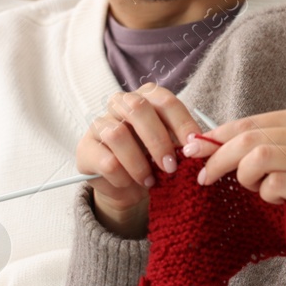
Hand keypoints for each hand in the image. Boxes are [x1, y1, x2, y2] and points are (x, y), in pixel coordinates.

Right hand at [76, 83, 203, 237]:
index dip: (181, 122)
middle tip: (171, 167)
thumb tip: (199, 148)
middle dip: (158, 141)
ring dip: (138, 163)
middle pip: (137, 108)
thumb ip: (183, 144)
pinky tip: (130, 184)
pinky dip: (122, 176)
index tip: (193, 146)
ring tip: (150, 181)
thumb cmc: (153, 161)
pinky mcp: (86, 148)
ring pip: (117, 134)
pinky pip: (105, 160)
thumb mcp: (172, 150)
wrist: (127, 187)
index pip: (165, 101)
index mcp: (147, 98)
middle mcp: (121, 103)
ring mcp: (99, 123)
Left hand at [181, 108, 285, 244]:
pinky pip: (276, 185)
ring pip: (258, 158)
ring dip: (242, 177)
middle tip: (204, 177)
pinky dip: (265, 194)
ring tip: (248, 189)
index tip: (195, 150)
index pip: (249, 122)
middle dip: (217, 158)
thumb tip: (223, 148)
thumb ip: (276, 146)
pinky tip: (273, 200)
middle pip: (248, 138)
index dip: (216, 137)